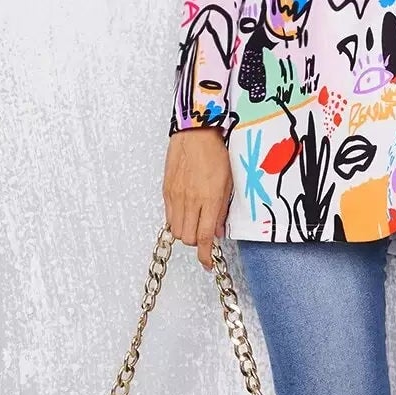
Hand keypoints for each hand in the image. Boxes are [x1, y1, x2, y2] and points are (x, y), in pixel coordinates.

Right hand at [162, 127, 232, 269]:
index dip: (206, 256)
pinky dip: (176, 221)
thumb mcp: (229, 182)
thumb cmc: (216, 152)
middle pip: (188, 238)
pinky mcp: (166, 190)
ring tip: (195, 223)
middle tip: (205, 235)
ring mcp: (176, 196)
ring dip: (186, 233)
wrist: (196, 131)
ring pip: (177, 230)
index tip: (208, 263)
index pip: (205, 238)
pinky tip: (185, 213)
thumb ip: (222, 210)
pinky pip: (168, 216)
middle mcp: (191, 200)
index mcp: (210, 199)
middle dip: (197, 242)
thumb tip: (217, 231)